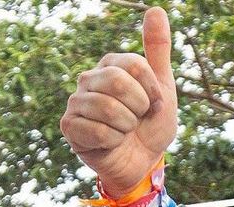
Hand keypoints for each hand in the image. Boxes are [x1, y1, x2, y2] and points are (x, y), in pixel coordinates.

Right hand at [60, 7, 177, 197]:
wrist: (143, 164)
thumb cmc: (151, 127)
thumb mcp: (163, 90)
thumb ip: (158, 52)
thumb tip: (156, 11)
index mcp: (112, 66)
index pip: (137, 66)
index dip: (153, 92)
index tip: (153, 105)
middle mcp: (89, 79)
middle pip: (120, 84)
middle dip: (139, 109)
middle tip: (137, 120)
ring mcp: (76, 102)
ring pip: (109, 109)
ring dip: (127, 128)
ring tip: (124, 132)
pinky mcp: (70, 127)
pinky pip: (98, 131)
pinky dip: (113, 142)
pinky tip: (111, 143)